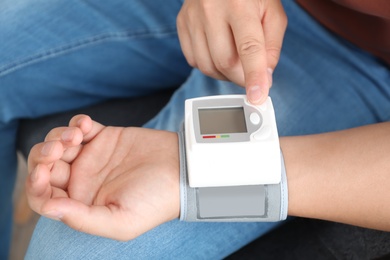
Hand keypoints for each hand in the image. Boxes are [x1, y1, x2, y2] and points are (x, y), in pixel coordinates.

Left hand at [26, 115, 179, 239]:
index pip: (44, 197)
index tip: (44, 174)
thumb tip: (48, 208)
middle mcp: (83, 181)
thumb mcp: (121, 221)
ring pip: (58, 144)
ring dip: (58, 137)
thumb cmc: (155, 201)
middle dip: (44, 157)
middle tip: (59, 150)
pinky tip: (87, 126)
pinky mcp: (104, 137)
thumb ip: (82, 219)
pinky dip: (77, 123)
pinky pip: (80, 127)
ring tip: (77, 135)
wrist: (182, 171)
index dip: (36, 186)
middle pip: (45, 167)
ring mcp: (92, 157)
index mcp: (82, 204)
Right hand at [177, 0, 286, 103]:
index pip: (248, 48)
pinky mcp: (182, 24)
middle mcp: (211, 10)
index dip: (254, 76)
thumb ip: (272, 45)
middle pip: (225, 62)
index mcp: (239, 4)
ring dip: (224, 74)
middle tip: (250, 74)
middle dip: (241, 77)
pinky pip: (193, 60)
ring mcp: (193, 18)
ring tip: (235, 61)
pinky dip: (209, 65)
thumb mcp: (272, 12)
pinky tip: (218, 53)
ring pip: (207, 66)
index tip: (257, 97)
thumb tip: (265, 77)